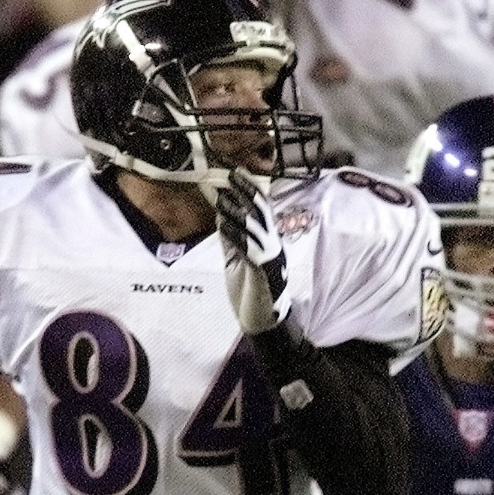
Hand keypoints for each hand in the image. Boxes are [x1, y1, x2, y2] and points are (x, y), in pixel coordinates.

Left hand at [215, 168, 291, 333]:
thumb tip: (222, 215)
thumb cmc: (248, 290)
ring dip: (237, 211)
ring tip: (221, 197)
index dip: (250, 189)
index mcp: (266, 241)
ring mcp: (270, 258)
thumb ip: (231, 239)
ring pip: (256, 228)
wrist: (260, 322)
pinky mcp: (264, 273)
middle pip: (261, 212)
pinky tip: (224, 224)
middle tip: (230, 174)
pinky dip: (237, 236)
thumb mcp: (235, 259)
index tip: (235, 173)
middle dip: (246, 192)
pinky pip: (251, 250)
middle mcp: (271, 245)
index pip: (260, 209)